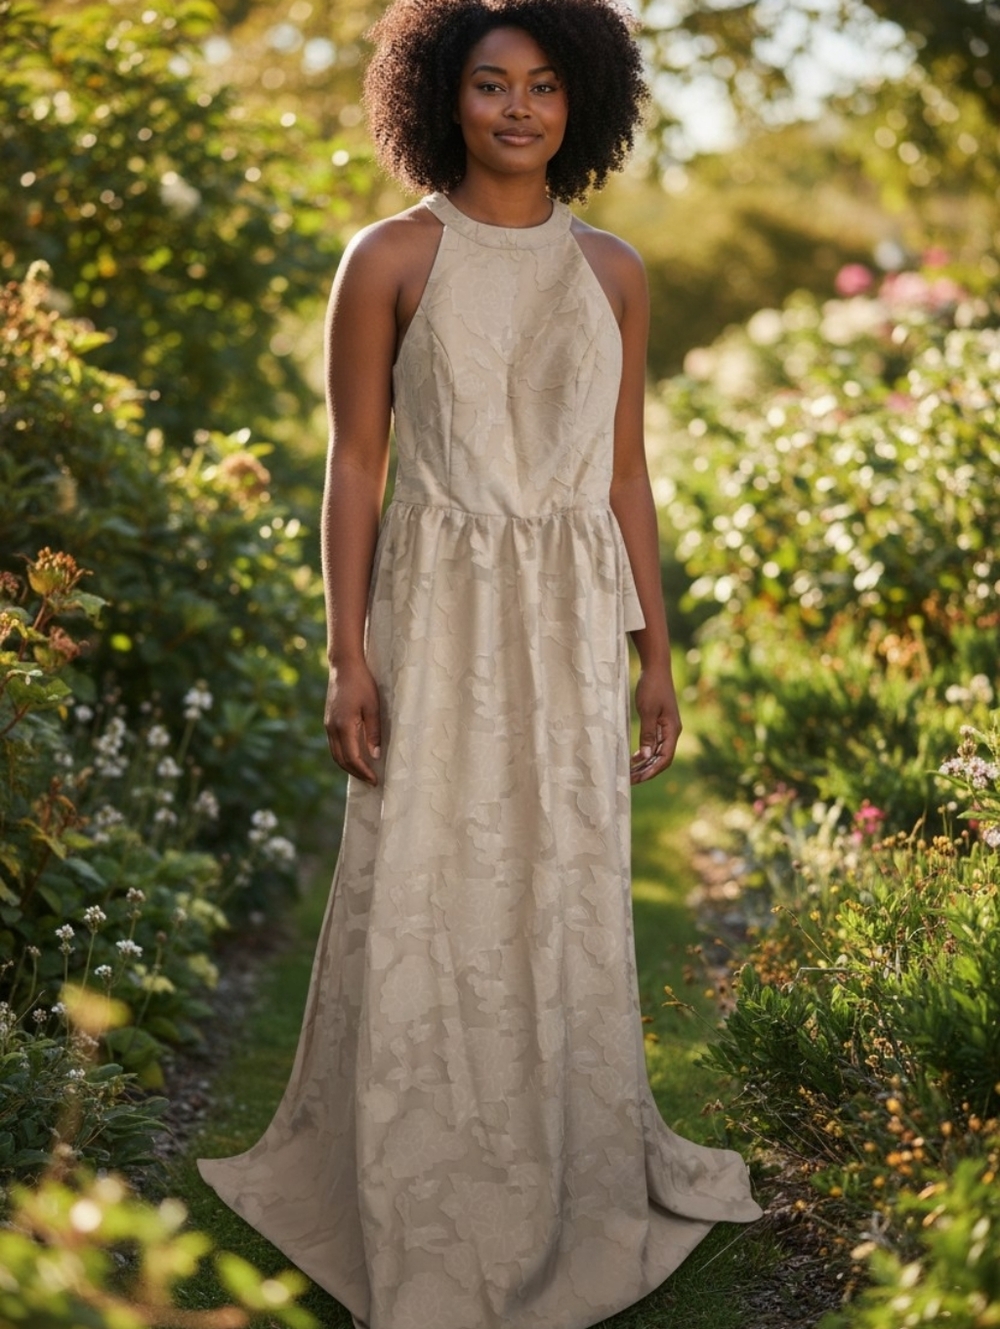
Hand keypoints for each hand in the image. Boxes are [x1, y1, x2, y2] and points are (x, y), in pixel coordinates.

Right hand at [324, 660, 381, 784]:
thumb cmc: (362, 684)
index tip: (375, 780)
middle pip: (341, 760)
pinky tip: (355, 757)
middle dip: (356, 773)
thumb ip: (374, 733)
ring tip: (364, 773)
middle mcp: (332, 728)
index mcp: (344, 726)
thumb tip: (375, 756)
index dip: (363, 771)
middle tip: (371, 781)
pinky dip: (344, 756)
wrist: (344, 667)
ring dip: (349, 767)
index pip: (352, 758)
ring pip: (336, 754)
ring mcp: (328, 725)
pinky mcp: (329, 722)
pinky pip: (334, 746)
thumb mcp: (373, 707)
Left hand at [630, 664, 681, 784]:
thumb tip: (646, 756)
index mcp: (672, 730)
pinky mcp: (660, 723)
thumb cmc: (651, 687)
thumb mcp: (647, 711)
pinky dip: (645, 753)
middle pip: (661, 759)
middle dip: (647, 771)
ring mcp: (667, 728)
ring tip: (629, 772)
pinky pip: (654, 744)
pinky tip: (634, 758)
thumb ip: (647, 734)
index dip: (652, 771)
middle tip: (629, 780)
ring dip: (645, 763)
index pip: (665, 759)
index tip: (637, 779)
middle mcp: (672, 731)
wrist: (656, 668)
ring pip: (657, 752)